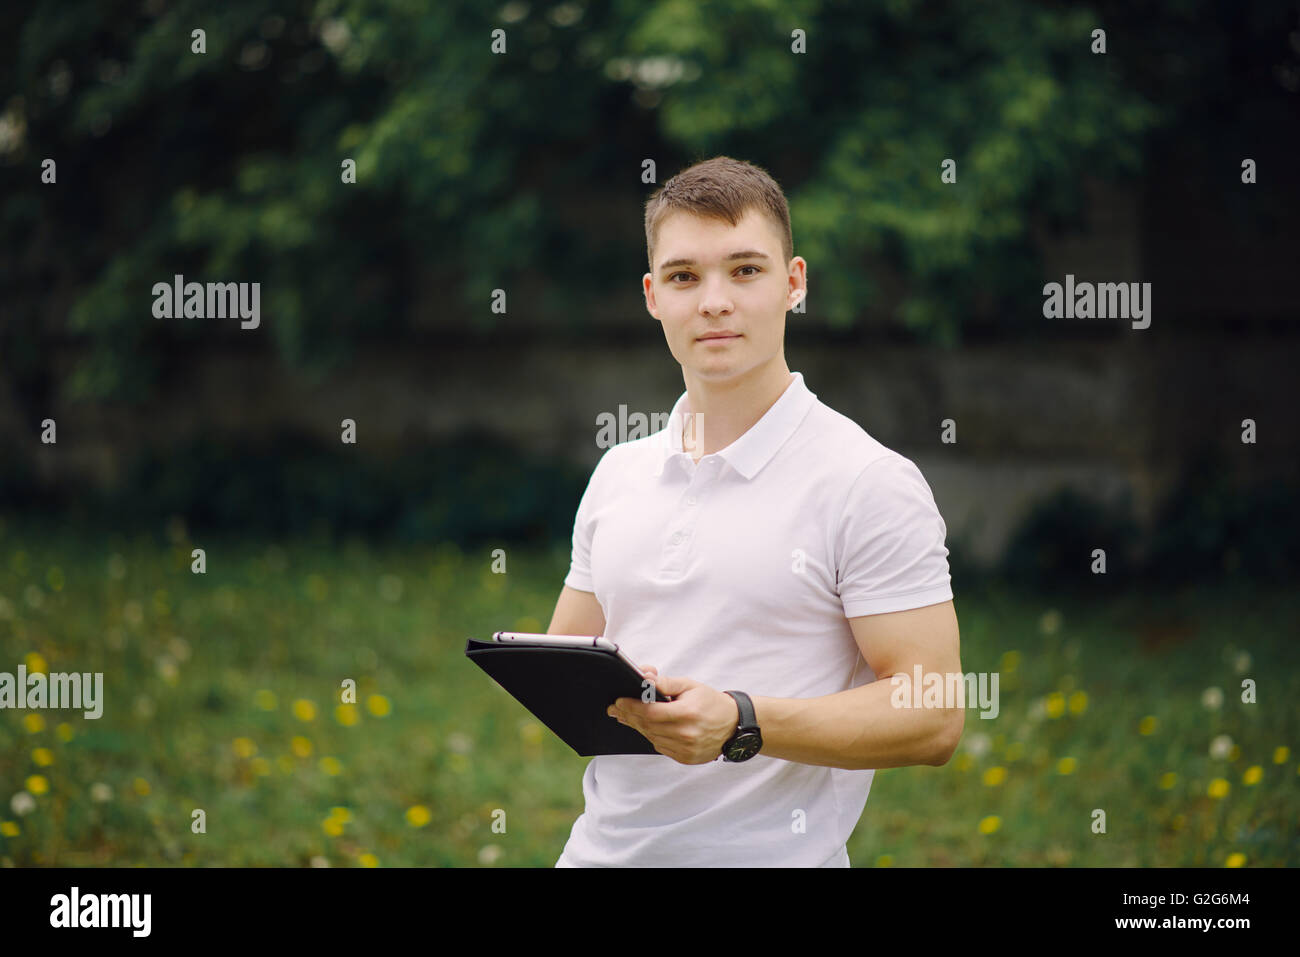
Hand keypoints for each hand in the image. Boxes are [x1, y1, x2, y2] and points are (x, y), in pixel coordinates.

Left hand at [607, 667, 739, 764]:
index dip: (631, 707)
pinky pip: (661, 747)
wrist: (734, 725)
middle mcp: (686, 734)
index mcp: (687, 713)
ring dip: (638, 727)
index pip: (650, 712)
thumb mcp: (690, 685)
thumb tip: (644, 676)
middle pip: (648, 726)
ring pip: (652, 737)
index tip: (618, 701)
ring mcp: (686, 749)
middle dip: (629, 716)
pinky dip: (652, 736)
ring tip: (627, 717)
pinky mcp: (686, 758)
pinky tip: (646, 728)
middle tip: (615, 709)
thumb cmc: (711, 702)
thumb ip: (666, 682)